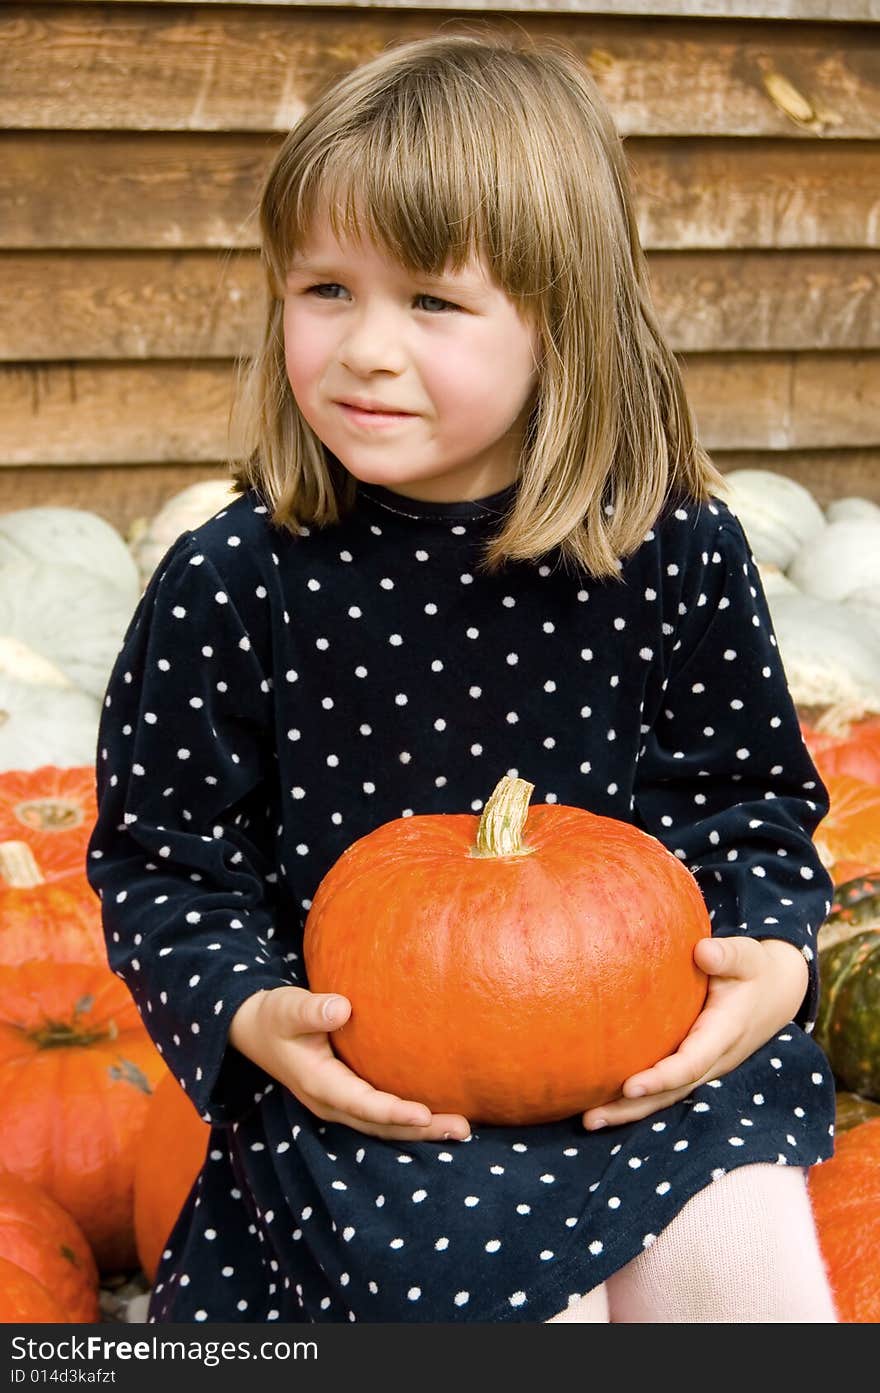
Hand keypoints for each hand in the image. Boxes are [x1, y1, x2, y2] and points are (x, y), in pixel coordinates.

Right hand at [228, 985, 470, 1142]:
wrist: (258, 1031)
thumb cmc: (276, 1015)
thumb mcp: (288, 1008)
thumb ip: (312, 1010)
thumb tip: (341, 1007)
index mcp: (319, 1085)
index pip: (362, 1104)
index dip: (393, 1112)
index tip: (425, 1114)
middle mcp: (332, 1103)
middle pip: (382, 1126)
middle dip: (422, 1130)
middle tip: (462, 1129)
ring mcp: (340, 1105)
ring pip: (385, 1127)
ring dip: (423, 1131)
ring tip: (462, 1130)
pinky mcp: (349, 1098)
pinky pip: (383, 1117)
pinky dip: (411, 1121)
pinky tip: (440, 1116)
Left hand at [582, 936, 808, 1130]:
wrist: (776, 993)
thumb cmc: (753, 970)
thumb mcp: (746, 957)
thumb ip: (727, 954)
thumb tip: (704, 951)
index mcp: (723, 1033)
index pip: (691, 1063)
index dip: (662, 1077)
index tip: (630, 1086)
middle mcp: (713, 1059)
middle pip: (671, 1091)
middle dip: (633, 1107)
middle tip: (591, 1118)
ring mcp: (704, 1067)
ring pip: (666, 1096)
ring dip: (628, 1112)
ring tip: (588, 1120)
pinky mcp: (694, 1066)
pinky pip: (665, 1088)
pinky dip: (636, 1101)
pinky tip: (602, 1103)